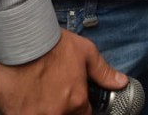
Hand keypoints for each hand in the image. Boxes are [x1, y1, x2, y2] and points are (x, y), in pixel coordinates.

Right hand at [0, 28, 127, 114]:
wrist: (25, 40)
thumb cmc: (55, 44)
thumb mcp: (86, 52)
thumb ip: (103, 72)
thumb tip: (121, 82)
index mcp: (77, 101)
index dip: (79, 106)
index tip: (72, 97)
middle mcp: (59, 112)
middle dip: (61, 107)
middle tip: (54, 92)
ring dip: (44, 109)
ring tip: (39, 94)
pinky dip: (26, 111)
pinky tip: (26, 98)